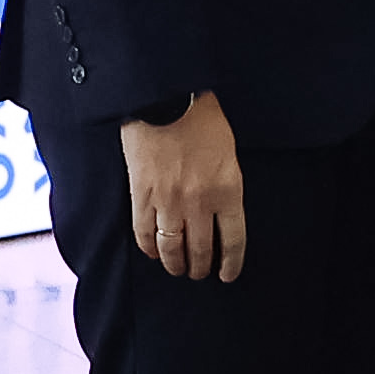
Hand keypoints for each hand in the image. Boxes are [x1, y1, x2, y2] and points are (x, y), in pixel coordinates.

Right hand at [123, 92, 246, 283]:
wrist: (166, 99)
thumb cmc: (202, 119)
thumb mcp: (228, 153)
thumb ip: (226, 184)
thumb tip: (220, 211)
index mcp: (228, 191)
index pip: (233, 241)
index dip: (230, 263)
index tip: (227, 274)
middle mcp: (199, 203)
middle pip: (201, 250)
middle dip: (200, 268)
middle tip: (199, 274)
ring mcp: (168, 202)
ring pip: (171, 248)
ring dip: (175, 264)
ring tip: (177, 269)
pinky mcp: (141, 196)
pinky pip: (144, 233)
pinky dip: (148, 248)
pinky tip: (153, 252)